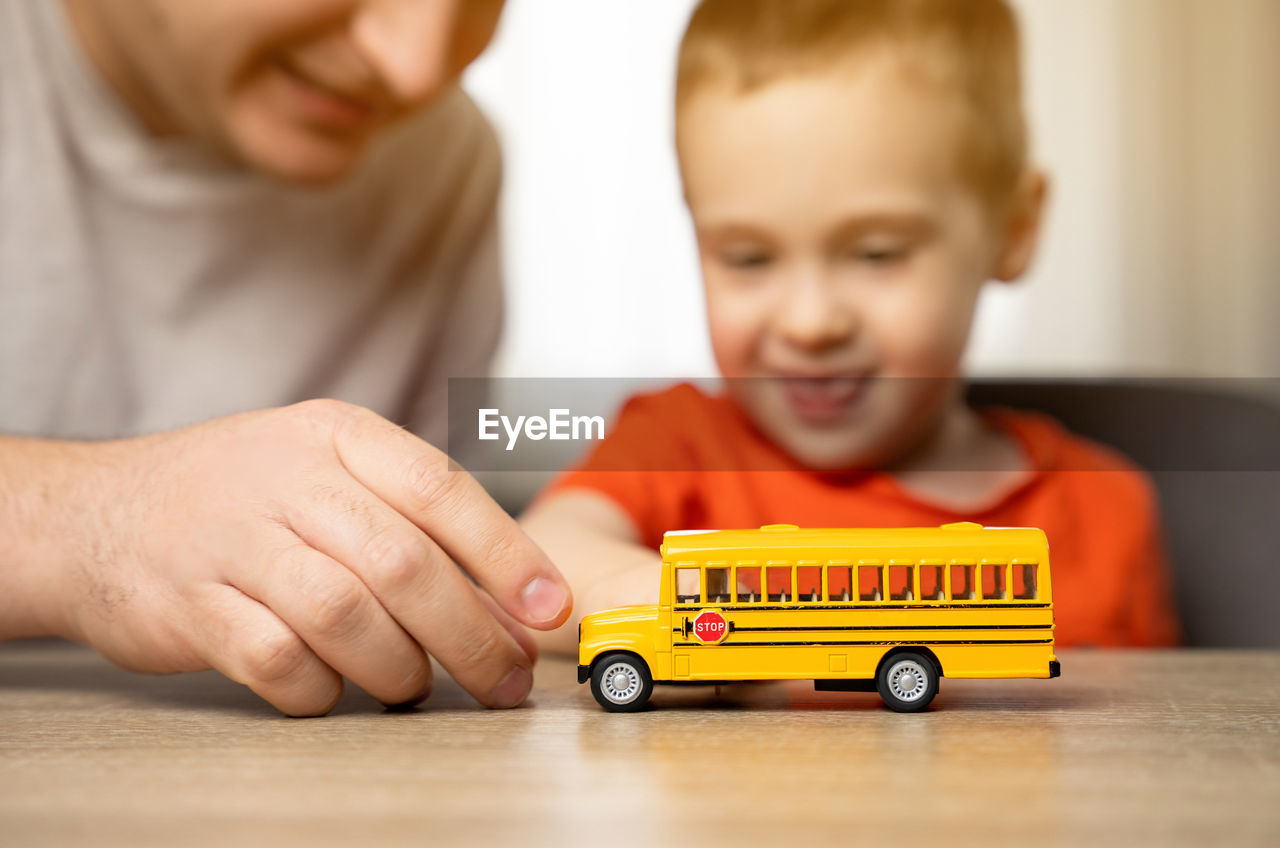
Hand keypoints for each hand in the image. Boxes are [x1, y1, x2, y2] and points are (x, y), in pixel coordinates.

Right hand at [25, 400, 571, 714]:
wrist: (102, 513)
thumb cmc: (246, 498)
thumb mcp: (329, 475)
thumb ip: (416, 527)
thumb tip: (515, 609)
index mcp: (337, 436)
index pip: (442, 490)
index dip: (507, 555)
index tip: (549, 609)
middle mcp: (287, 477)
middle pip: (403, 563)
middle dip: (470, 634)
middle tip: (501, 679)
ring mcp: (232, 539)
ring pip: (345, 615)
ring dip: (397, 666)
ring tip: (410, 684)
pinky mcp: (188, 604)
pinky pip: (278, 661)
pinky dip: (321, 688)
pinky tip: (330, 687)